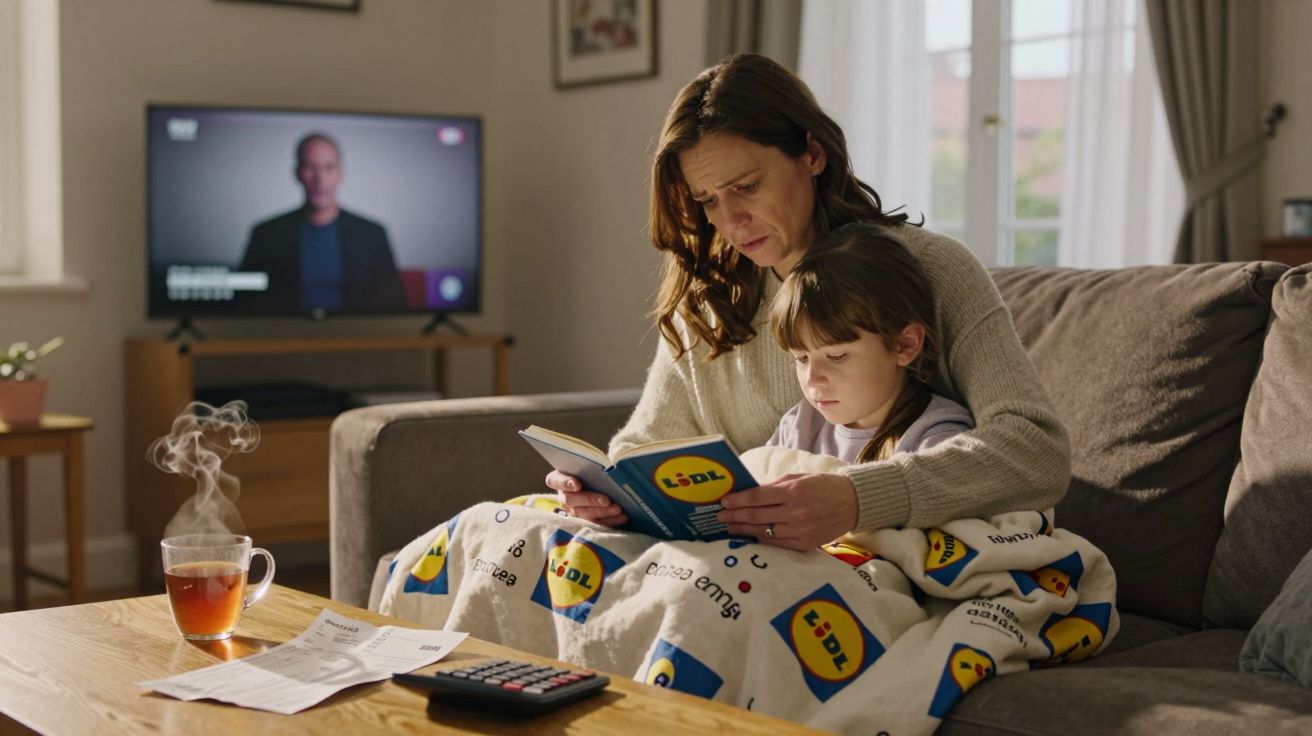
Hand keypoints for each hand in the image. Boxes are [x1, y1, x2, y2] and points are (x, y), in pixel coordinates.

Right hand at [546, 470, 628, 526]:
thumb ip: (590, 467)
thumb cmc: (592, 470)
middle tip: (607, 500)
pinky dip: (611, 520)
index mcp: (559, 479)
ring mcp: (573, 510)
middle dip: (590, 500)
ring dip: (602, 512)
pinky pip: (596, 523)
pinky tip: (622, 516)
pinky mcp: (586, 521)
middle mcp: (563, 496)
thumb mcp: (589, 465)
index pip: (554, 480)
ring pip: (584, 514)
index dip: (565, 483)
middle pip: (571, 500)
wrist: (601, 481)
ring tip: (617, 508)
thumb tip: (606, 469)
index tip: (577, 485)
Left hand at [716, 473, 857, 550]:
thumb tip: (749, 492)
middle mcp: (796, 513)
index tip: (724, 501)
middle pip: (757, 516)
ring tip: (730, 527)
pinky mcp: (805, 544)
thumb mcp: (799, 478)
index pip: (758, 497)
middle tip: (720, 516)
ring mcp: (800, 531)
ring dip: (744, 530)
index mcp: (794, 492)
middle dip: (735, 516)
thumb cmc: (823, 486)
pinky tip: (750, 535)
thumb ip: (774, 486)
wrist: (853, 504)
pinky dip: (761, 539)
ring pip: (764, 532)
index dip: (739, 500)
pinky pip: (776, 543)